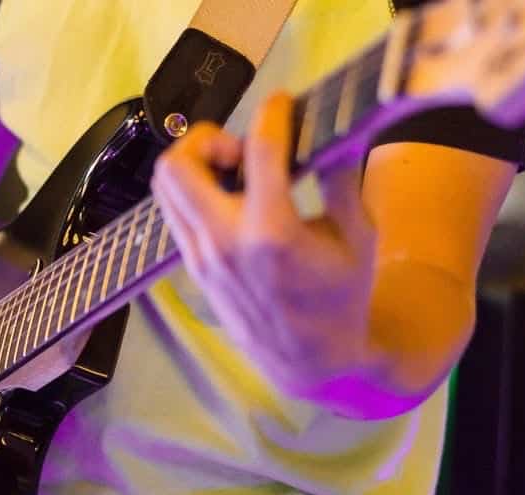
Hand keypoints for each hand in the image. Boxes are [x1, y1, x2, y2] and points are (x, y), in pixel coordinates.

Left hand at [150, 93, 378, 398]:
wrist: (310, 362)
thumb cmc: (342, 300)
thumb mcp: (357, 238)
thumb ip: (340, 179)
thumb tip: (332, 131)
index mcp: (273, 233)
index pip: (259, 149)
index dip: (273, 113)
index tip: (283, 103)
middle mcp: (226, 243)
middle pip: (178, 164)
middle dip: (207, 138)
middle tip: (241, 149)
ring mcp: (202, 259)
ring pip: (166, 187)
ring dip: (195, 164)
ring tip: (234, 173)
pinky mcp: (193, 269)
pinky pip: (175, 212)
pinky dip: (194, 192)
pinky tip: (229, 199)